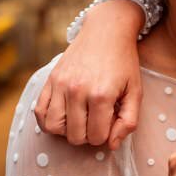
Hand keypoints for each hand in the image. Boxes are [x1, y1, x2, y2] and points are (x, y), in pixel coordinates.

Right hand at [35, 0, 142, 147]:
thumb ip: (128, 121)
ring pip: (54, 128)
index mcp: (101, 95)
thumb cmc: (123, 63)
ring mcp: (60, 85)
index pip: (97, 137)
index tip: (110, 121)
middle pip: (76, 137)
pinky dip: (48, 121)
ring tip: (79, 119)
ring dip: (68, 130)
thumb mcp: (135, 91)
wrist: (105, 31)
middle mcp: (77, 91)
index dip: (106, 135)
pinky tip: (63, 115)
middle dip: (88, 135)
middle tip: (96, 120)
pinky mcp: (49, 80)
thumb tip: (111, 145)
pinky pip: (39, 113)